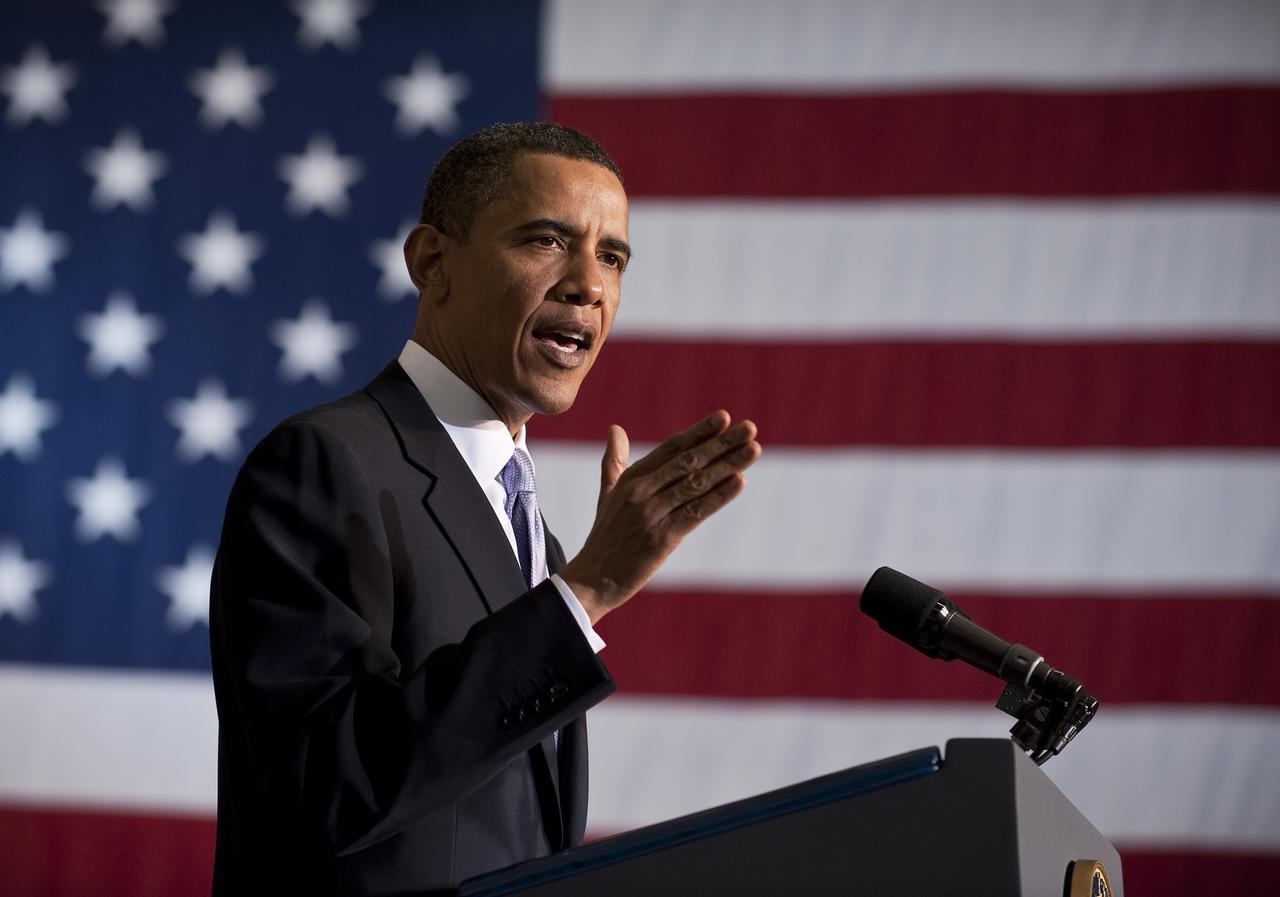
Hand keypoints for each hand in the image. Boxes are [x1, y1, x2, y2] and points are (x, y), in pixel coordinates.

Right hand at [558, 410, 761, 623]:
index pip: (672, 448)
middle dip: (722, 443)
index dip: (700, 432)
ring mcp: (651, 514)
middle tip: (750, 428)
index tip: (725, 418)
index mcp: (631, 479)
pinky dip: (719, 496)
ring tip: (753, 450)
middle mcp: (641, 492)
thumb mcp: (608, 494)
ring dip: (728, 465)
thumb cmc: (605, 537)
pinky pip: (695, 512)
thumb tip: (615, 429)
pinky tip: (739, 482)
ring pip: (696, 483)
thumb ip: (614, 462)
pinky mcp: (661, 538)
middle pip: (688, 461)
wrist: (592, 580)